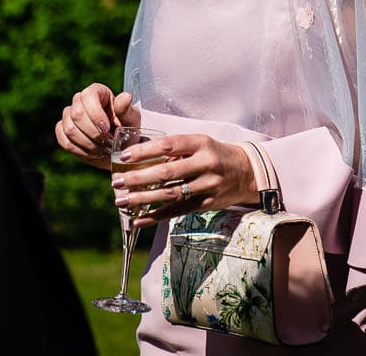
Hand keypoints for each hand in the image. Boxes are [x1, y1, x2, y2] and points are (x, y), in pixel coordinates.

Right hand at [53, 84, 139, 169]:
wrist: (119, 148)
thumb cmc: (126, 130)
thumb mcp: (131, 121)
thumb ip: (126, 110)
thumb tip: (126, 96)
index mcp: (97, 92)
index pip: (88, 96)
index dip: (95, 114)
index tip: (107, 129)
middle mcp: (79, 100)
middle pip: (76, 114)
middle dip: (93, 133)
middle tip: (107, 144)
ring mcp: (68, 115)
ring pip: (69, 129)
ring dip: (87, 144)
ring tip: (103, 150)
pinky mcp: (62, 130)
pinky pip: (64, 140)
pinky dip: (79, 151)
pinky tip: (93, 154)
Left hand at [111, 134, 257, 226]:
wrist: (249, 173)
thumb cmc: (217, 155)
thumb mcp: (201, 144)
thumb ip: (176, 150)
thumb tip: (142, 158)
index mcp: (201, 143)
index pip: (168, 145)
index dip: (145, 151)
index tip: (125, 157)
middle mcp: (205, 164)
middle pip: (167, 173)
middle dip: (138, 178)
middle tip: (117, 182)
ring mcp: (207, 186)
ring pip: (170, 194)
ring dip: (143, 200)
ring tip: (122, 201)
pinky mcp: (206, 204)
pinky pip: (177, 211)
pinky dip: (156, 217)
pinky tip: (139, 220)